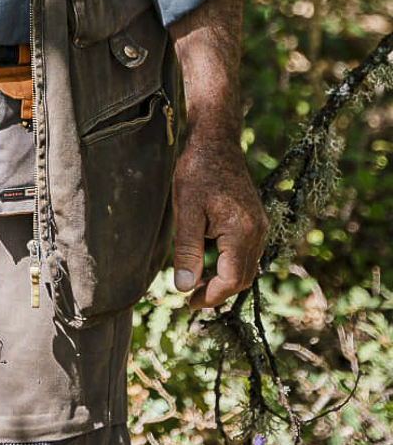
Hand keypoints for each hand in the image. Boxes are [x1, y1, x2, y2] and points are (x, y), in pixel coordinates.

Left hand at [171, 130, 266, 310]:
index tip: (188, 302)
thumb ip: (187, 251)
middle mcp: (257, 232)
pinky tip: (210, 263)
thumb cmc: (197, 172)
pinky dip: (231, 265)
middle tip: (190, 297)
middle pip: (242, 278)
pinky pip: (247, 253)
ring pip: (246, 267)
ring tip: (198, 283)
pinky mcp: (255, 220)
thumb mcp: (186, 211)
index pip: (231, 280)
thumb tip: (185, 287)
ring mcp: (259, 225)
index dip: (210, 296)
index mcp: (241, 232)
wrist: (216, 141)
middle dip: (218, 292)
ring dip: (224, 280)